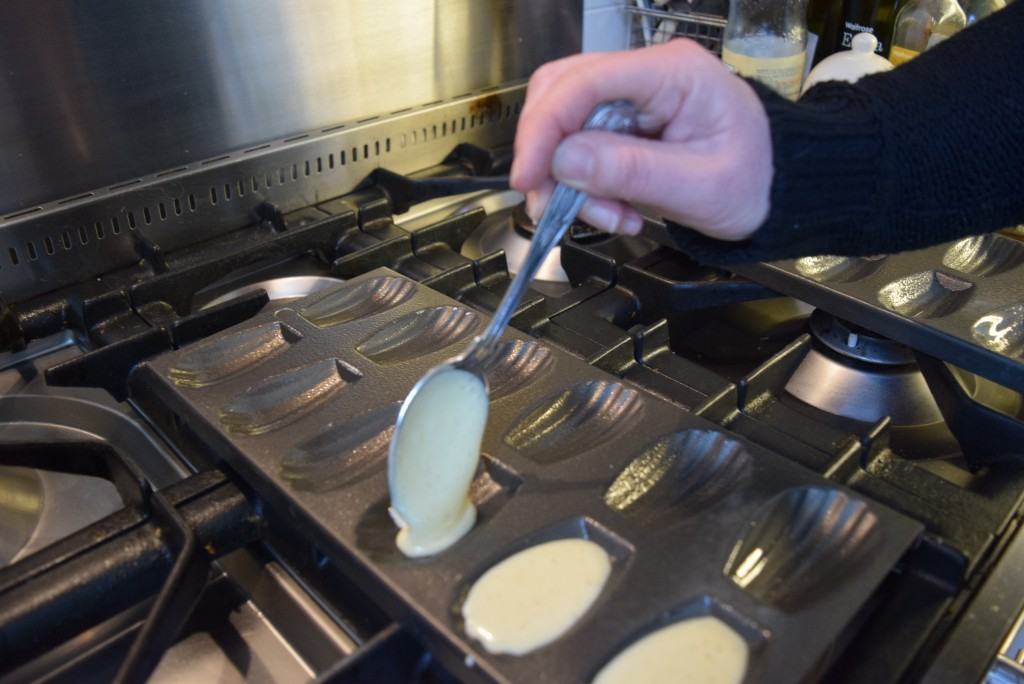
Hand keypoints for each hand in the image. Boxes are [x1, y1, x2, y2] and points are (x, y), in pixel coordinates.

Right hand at [510, 39, 772, 240]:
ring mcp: (632, 97)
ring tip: (607, 217)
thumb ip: (632, 171)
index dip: (545, 129)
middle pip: (561, 94)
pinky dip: (584, 187)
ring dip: (566, 178)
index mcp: (672, 73)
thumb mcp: (700, 187)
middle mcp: (645, 74)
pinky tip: (616, 211)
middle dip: (547, 155)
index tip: (529, 178)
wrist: (779, 190)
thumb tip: (564, 161)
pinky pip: (581, 149)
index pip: (585, 83)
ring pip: (564, 124)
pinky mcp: (624, 124)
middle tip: (550, 205)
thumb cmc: (757, 180)